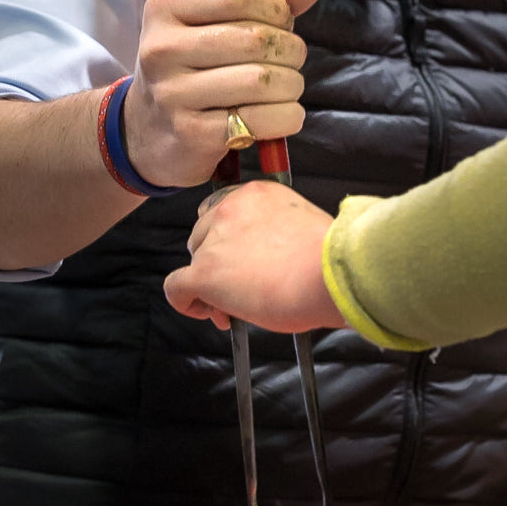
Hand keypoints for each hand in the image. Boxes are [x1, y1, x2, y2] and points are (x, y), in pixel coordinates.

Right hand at [121, 0, 322, 187]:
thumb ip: (266, 1)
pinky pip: (260, 119)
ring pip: (261, 80)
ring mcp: (173, 93)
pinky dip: (287, 116)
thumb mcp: (216, 25)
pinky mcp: (192, 133)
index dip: (275, 8)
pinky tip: (284, 113)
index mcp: (165, 7)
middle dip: (290, 50)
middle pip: (255, 39)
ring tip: (287, 87)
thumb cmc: (194, 67)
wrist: (149, 131)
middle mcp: (162, 48)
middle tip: (290, 61)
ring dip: (291, 85)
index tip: (282, 23)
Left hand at [164, 181, 346, 332]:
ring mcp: (213, 241)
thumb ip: (276, 232)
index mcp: (255, 193)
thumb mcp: (302, 225)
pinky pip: (176, 288)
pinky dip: (187, 303)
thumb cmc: (328, 259)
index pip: (223, 212)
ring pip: (194, 264)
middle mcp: (229, 209)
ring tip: (235, 307)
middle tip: (240, 289)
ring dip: (210, 286)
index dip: (227, 240)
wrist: (330, 274)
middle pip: (203, 237)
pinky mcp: (204, 272)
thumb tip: (266, 260)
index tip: (241, 259)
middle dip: (218, 264)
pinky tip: (209, 312)